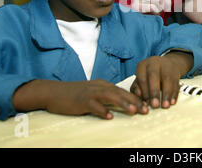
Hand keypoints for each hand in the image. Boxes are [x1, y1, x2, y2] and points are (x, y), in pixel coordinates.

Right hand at [12, 79, 147, 119]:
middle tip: (146, 110)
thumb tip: (121, 105)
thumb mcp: (93, 93)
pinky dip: (101, 110)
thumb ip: (106, 98)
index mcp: (103, 85)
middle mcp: (99, 87)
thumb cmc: (74, 95)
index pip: (123, 91)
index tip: (147, 106)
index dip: (136, 98)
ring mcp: (90, 93)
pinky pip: (93, 105)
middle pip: (120, 92)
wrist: (54, 92)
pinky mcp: (81, 100)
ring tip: (133, 111)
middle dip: (134, 101)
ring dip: (122, 103)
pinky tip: (109, 117)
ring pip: (109, 96)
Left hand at [130, 53, 192, 108]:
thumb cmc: (149, 75)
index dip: (144, 91)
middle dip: (154, 91)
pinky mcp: (175, 71)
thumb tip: (141, 100)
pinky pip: (175, 82)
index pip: (142, 78)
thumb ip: (138, 88)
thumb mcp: (141, 79)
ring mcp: (166, 66)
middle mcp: (153, 63)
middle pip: (153, 75)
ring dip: (166, 94)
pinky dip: (174, 93)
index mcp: (142, 65)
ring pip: (166, 79)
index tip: (146, 103)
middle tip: (155, 105)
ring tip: (165, 105)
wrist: (166, 64)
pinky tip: (172, 102)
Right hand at [131, 0, 183, 13]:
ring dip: (160, 7)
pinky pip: (152, 6)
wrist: (136, 21)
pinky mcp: (135, 5)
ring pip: (157, 0)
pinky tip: (152, 13)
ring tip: (155, 10)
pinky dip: (155, 11)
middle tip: (163, 8)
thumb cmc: (149, 7)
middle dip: (166, 1)